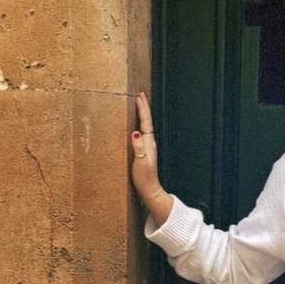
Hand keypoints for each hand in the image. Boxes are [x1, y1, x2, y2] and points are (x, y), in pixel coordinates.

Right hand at [130, 90, 172, 224]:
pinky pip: (141, 132)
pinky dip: (139, 124)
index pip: (145, 121)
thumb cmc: (144, 177)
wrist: (149, 189)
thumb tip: (136, 132)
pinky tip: (135, 124)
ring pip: (145, 125)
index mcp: (148, 142)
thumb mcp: (140, 162)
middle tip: (140, 94)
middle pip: (147, 120)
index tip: (139, 96)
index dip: (142, 108)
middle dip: (143, 107)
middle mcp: (149, 142)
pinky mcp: (144, 151)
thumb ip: (138, 147)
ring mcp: (147, 147)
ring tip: (138, 104)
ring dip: (142, 114)